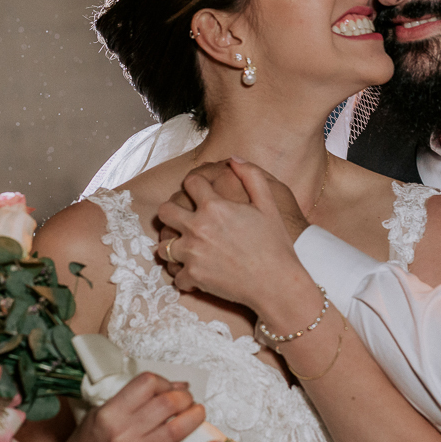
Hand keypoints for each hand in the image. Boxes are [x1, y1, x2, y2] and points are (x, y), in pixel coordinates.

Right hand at [47, 373, 219, 441]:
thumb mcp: (98, 412)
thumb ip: (130, 399)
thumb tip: (173, 387)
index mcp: (109, 414)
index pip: (147, 383)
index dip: (164, 381)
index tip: (167, 386)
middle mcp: (123, 435)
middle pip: (167, 404)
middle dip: (184, 397)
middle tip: (185, 399)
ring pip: (177, 430)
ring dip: (195, 416)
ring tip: (197, 412)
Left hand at [155, 158, 313, 311]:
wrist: (276, 283)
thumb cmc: (275, 244)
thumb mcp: (269, 204)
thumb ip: (251, 176)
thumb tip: (234, 159)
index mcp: (214, 206)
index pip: (190, 182)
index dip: (196, 183)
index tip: (201, 191)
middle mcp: (198, 227)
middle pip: (164, 211)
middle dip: (172, 211)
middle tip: (183, 218)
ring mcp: (192, 253)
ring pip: (163, 246)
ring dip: (173, 245)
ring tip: (187, 248)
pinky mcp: (193, 276)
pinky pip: (175, 275)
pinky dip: (184, 275)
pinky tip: (196, 272)